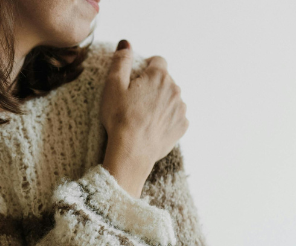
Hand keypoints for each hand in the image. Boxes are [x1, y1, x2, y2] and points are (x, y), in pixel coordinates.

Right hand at [99, 40, 188, 195]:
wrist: (131, 151)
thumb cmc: (120, 118)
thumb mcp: (112, 85)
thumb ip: (121, 61)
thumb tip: (126, 43)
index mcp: (159, 76)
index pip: (158, 61)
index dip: (146, 68)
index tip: (136, 80)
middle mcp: (175, 89)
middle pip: (165, 80)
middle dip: (153, 86)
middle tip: (135, 101)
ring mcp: (181, 108)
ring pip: (171, 98)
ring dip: (161, 102)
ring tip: (143, 116)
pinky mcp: (182, 126)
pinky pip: (176, 117)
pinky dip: (166, 119)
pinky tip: (152, 127)